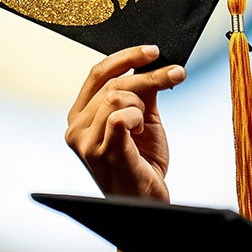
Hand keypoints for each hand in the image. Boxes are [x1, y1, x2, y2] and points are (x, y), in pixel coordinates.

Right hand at [65, 45, 185, 202]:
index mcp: (80, 116)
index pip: (97, 73)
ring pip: (117, 97)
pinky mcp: (102, 153)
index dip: (126, 57)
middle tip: (175, 76)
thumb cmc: (142, 163)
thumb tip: (150, 63)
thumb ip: (140, 91)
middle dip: (148, 79)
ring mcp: (86, 142)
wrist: (147, 201)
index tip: (153, 51)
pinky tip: (140, 134)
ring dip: (141, 106)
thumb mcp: (141, 118)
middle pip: (112, 83)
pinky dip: (137, 120)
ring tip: (143, 128)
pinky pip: (120, 118)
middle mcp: (76, 128)